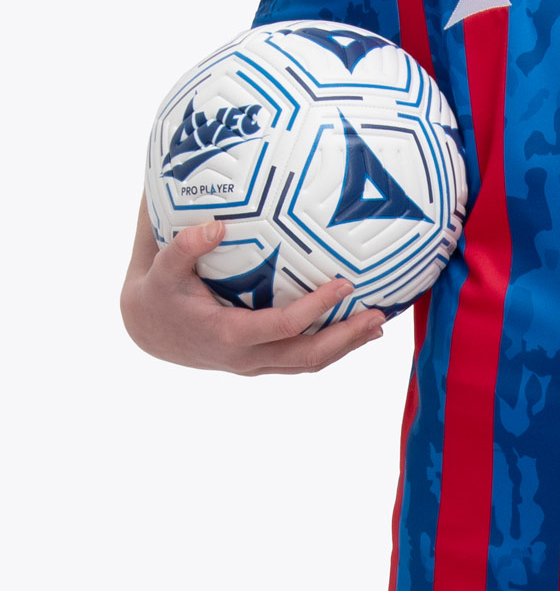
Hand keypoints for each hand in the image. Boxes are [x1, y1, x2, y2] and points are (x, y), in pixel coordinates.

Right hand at [121, 194, 387, 373]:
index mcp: (228, 336)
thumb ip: (185, 247)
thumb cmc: (159, 293)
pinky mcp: (259, 361)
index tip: (345, 283)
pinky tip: (352, 331)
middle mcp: (246, 358)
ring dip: (345, 346)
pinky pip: (300, 358)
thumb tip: (216, 226)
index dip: (317, 308)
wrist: (148, 330)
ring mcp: (255, 364)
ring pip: (307, 363)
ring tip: (378, 326)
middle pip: (306, 356)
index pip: (284, 327)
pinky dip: (330, 348)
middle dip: (346, 338)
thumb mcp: (162, 269)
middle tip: (379, 315)